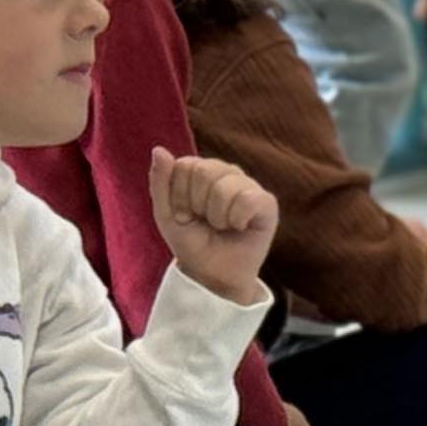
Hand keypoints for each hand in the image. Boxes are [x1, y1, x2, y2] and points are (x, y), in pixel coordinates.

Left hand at [148, 144, 279, 304]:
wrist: (212, 275)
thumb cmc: (191, 242)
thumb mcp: (165, 214)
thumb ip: (160, 182)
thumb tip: (159, 150)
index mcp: (201, 170)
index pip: (185, 165)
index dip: (179, 196)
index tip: (184, 216)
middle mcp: (226, 172)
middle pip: (203, 172)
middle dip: (196, 205)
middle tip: (203, 223)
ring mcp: (248, 185)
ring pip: (224, 187)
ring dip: (216, 217)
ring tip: (221, 227)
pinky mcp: (267, 203)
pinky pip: (248, 199)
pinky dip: (237, 219)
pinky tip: (239, 227)